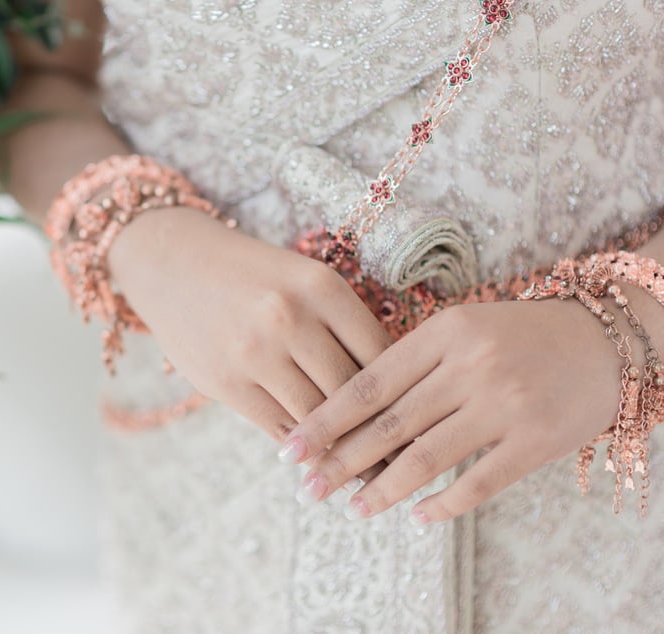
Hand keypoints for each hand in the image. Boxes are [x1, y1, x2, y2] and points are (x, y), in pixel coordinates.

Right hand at [107, 206, 392, 450]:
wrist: (174, 263)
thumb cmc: (252, 276)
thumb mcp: (303, 281)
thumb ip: (342, 326)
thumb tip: (391, 389)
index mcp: (321, 286)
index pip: (381, 353)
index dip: (404, 392)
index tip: (421, 420)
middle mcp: (290, 317)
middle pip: (353, 391)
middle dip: (381, 430)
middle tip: (405, 460)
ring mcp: (254, 353)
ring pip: (317, 416)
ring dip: (343, 449)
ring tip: (369, 474)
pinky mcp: (225, 382)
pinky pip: (278, 427)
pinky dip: (302, 447)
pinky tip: (319, 459)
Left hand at [279, 298, 622, 521]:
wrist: (605, 340)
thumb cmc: (519, 334)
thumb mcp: (462, 328)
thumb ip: (412, 361)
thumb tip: (350, 410)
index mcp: (444, 332)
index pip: (370, 383)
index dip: (326, 419)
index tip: (292, 446)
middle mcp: (470, 366)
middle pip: (389, 424)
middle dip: (341, 461)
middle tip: (307, 488)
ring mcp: (505, 404)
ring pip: (426, 457)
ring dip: (382, 489)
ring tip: (352, 509)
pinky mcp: (537, 440)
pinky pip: (479, 483)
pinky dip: (443, 504)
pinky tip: (416, 516)